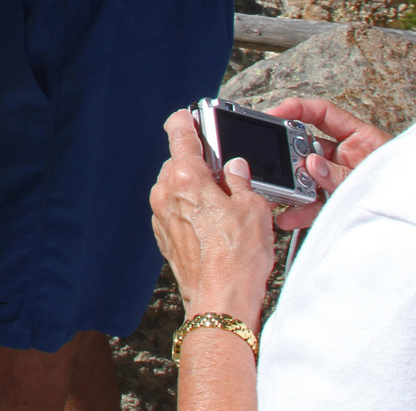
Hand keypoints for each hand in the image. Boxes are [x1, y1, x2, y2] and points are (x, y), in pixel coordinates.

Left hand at [150, 110, 274, 327]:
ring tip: (228, 204)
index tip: (188, 114)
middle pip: (178, 163)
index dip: (185, 120)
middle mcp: (165, 193)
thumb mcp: (254, 209)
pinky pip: (176, 210)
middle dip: (201, 163)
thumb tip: (236, 168)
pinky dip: (191, 209)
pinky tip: (215, 224)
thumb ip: (242, 181)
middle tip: (227, 171)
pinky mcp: (164, 236)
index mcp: (185, 178)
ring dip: (196, 188)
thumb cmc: (238, 258)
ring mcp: (161, 216)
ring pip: (176, 188)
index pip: (178, 134)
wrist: (220, 301)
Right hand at [267, 97, 390, 230]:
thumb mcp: (373, 174)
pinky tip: (290, 216)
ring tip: (280, 193)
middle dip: (291, 157)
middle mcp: (346, 155)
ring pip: (308, 178)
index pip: (323, 113)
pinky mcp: (336, 200)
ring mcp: (340, 178)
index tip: (274, 114)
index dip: (297, 109)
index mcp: (359, 137)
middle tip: (278, 163)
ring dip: (292, 188)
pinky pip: (314, 204)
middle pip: (308, 148)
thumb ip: (341, 172)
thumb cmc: (405, 187)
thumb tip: (312, 164)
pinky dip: (300, 211)